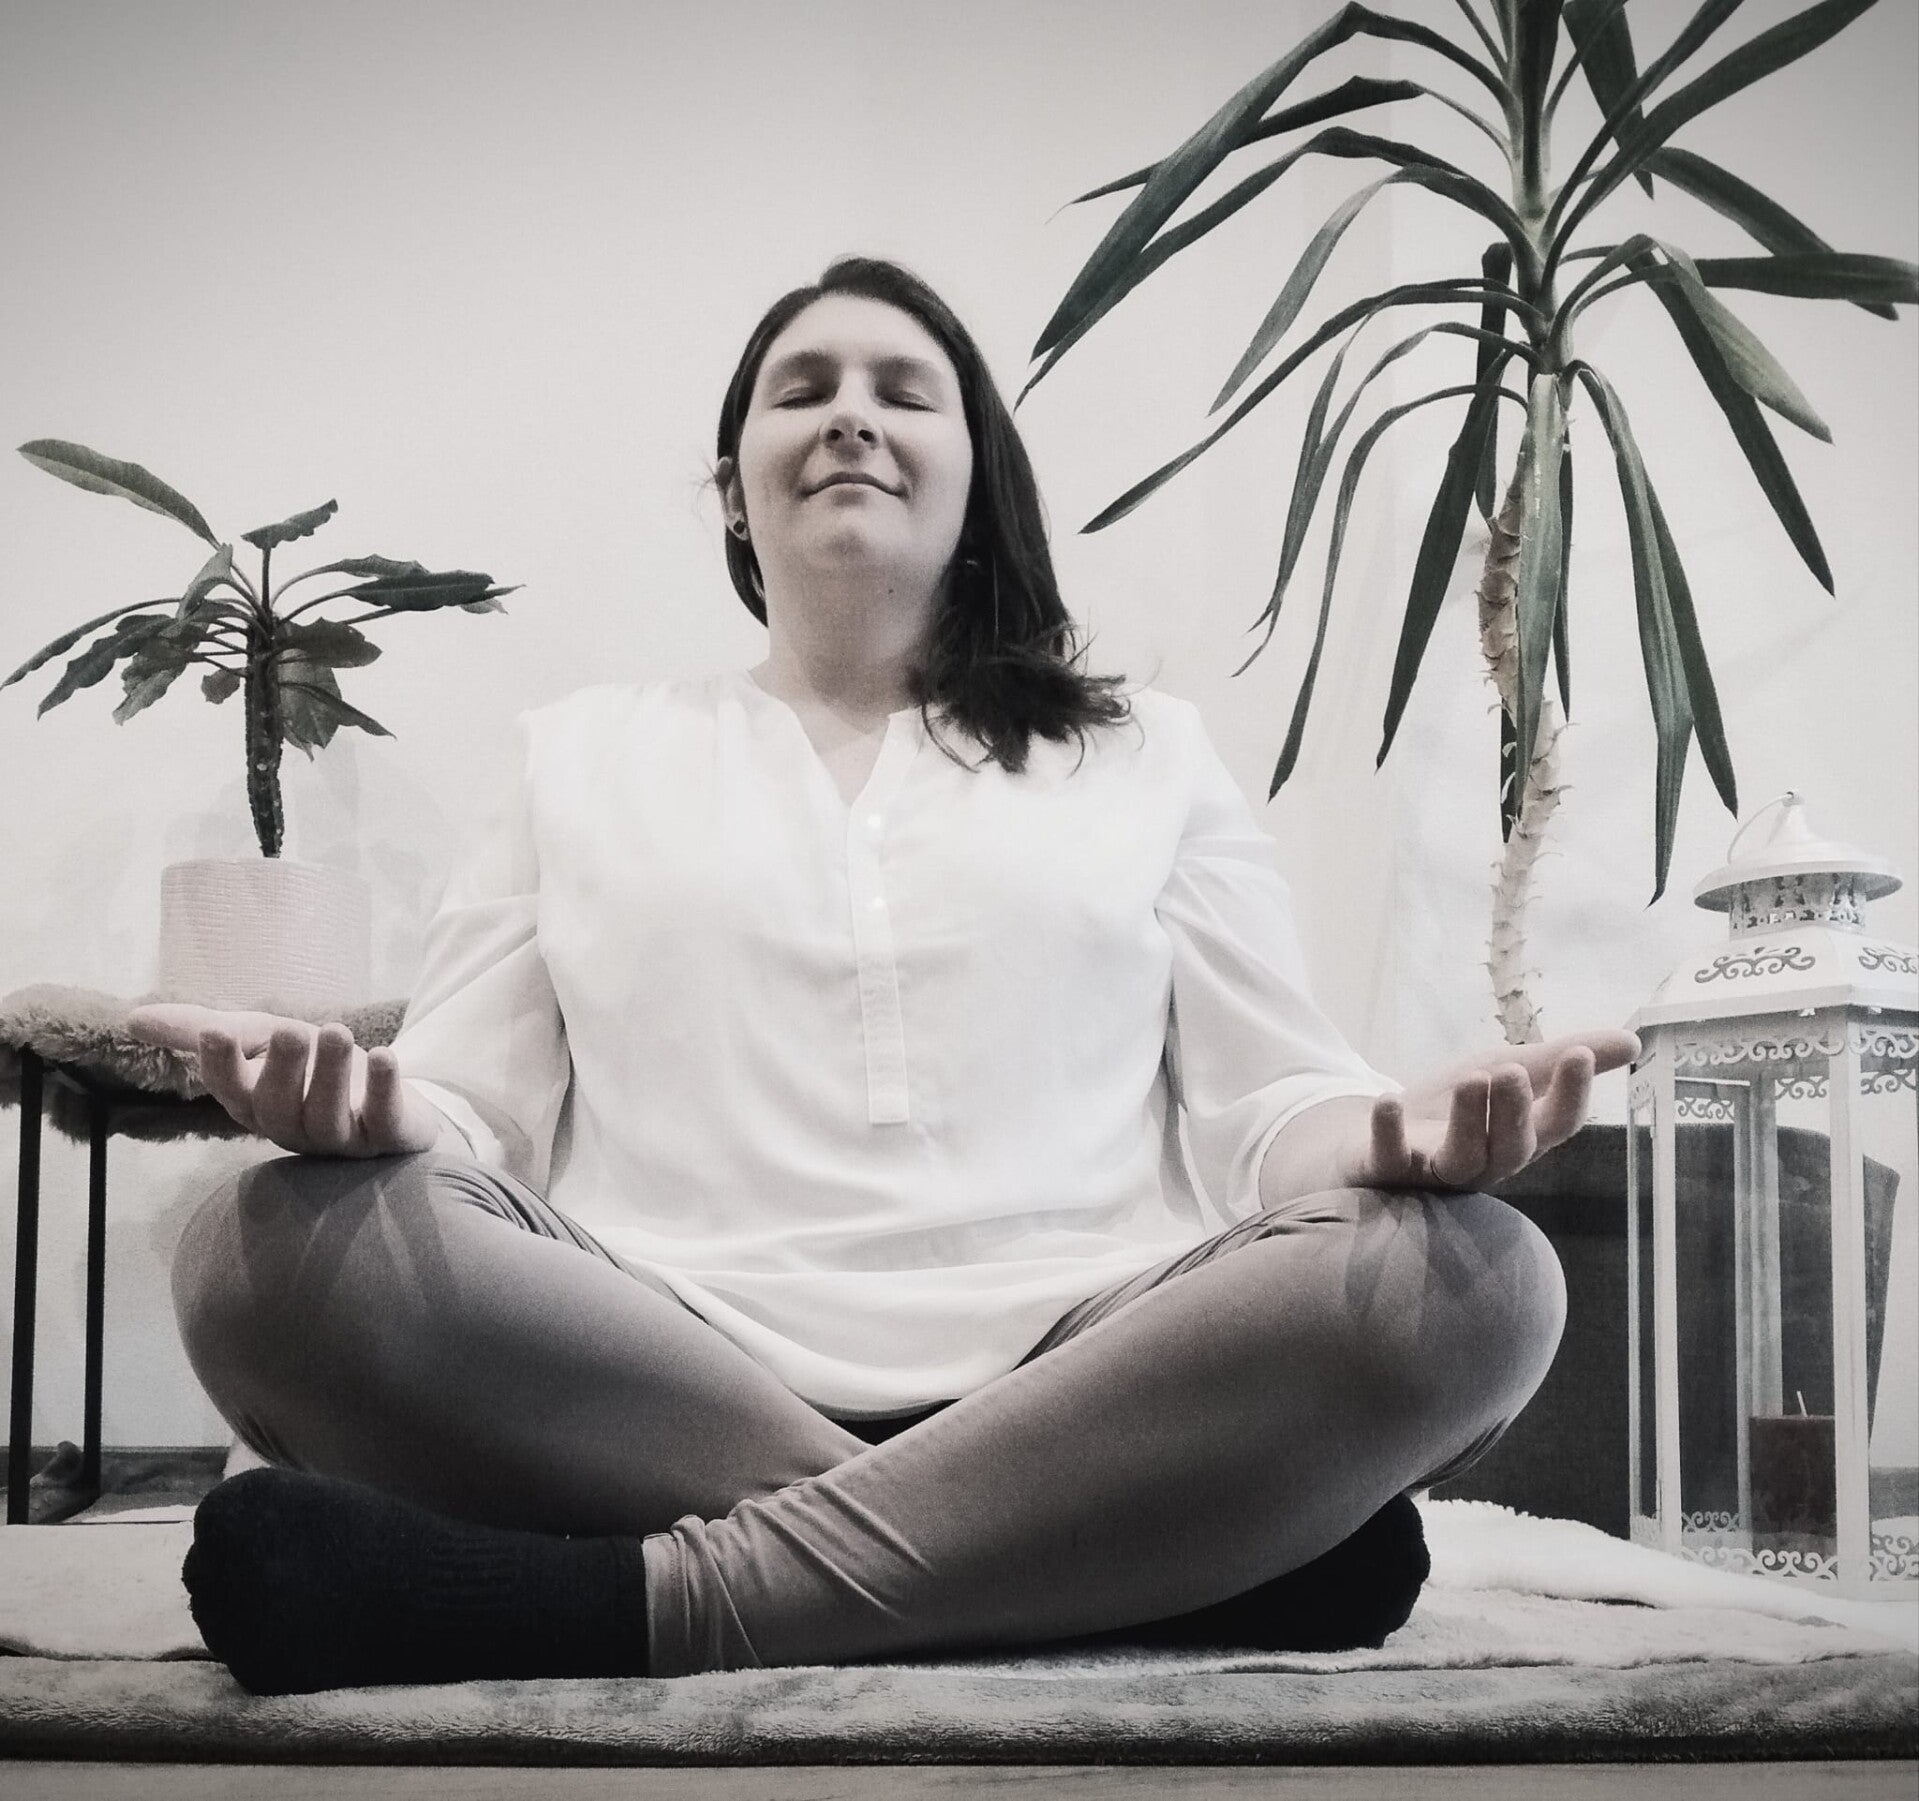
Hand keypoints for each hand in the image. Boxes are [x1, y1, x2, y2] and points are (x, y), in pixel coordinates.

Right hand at [125, 1003, 441, 1157]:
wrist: (389, 1098)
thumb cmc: (311, 1068)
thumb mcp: (262, 1040)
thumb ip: (204, 1030)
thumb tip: (131, 1019)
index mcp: (256, 1105)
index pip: (230, 1092)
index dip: (221, 1068)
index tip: (215, 1034)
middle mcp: (295, 1127)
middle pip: (279, 1107)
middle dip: (283, 1069)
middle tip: (291, 1030)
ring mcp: (343, 1138)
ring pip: (329, 1115)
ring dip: (331, 1073)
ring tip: (335, 1031)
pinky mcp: (390, 1136)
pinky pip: (385, 1120)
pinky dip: (384, 1089)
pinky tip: (384, 1056)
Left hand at [1344, 1027, 1640, 1191]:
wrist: (1379, 1129)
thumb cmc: (1457, 1107)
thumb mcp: (1508, 1070)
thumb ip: (1560, 1061)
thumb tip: (1634, 1041)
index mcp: (1520, 1137)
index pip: (1556, 1125)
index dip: (1571, 1095)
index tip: (1579, 1054)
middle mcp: (1484, 1162)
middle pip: (1509, 1148)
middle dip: (1514, 1113)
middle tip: (1512, 1073)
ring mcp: (1435, 1170)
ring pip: (1460, 1158)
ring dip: (1467, 1121)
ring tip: (1471, 1080)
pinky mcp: (1387, 1169)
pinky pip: (1390, 1159)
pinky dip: (1390, 1133)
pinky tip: (1390, 1102)